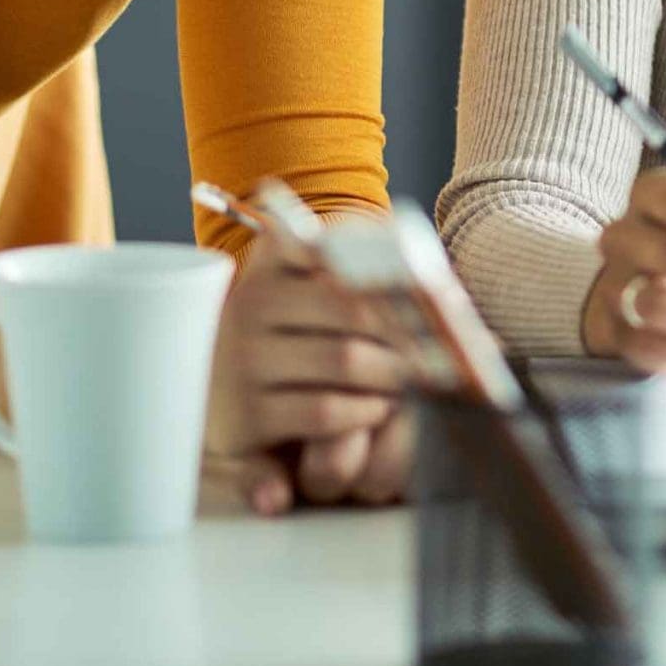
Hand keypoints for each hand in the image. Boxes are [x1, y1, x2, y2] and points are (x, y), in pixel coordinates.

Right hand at [205, 236, 411, 512]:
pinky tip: (378, 407)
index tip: (426, 289)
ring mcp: (243, 360)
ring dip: (392, 371)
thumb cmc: (292, 333)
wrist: (224, 397)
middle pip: (353, 307)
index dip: (387, 269)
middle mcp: (251, 303)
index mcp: (272, 259)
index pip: (335, 249)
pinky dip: (365, 409)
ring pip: (346, 359)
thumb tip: (415, 249)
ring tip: (414, 376)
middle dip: (405, 329)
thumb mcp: (307, 287)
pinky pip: (326, 410)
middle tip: (440, 345)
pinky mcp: (245, 416)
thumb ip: (352, 262)